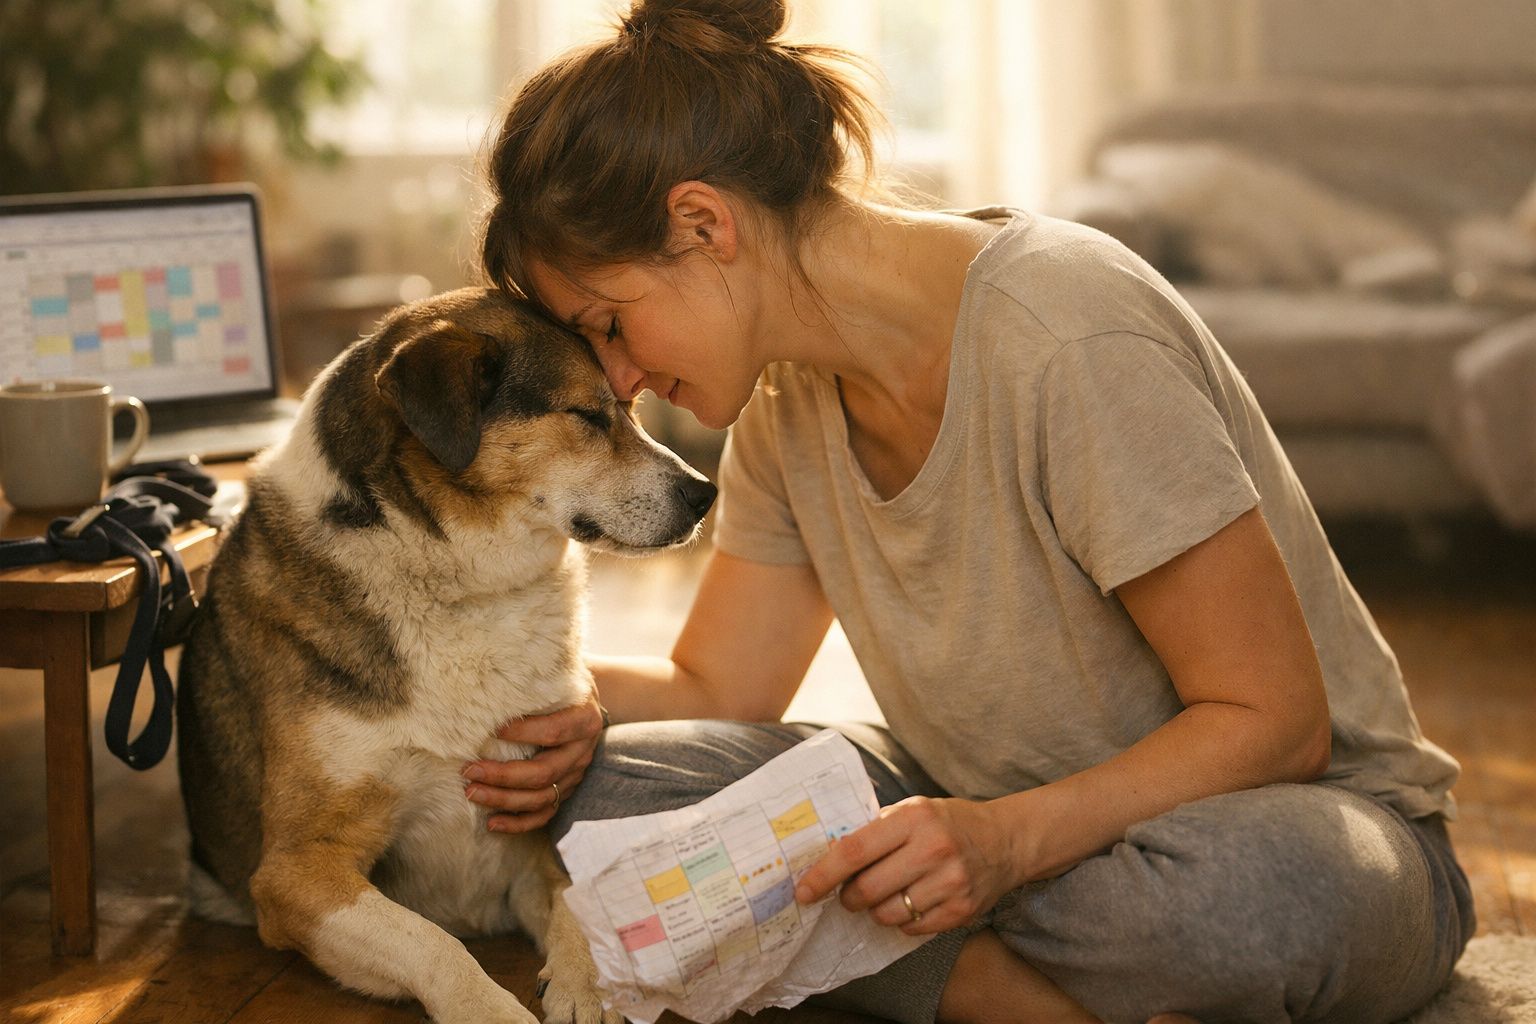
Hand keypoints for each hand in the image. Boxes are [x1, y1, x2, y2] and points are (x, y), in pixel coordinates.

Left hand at [461, 690, 605, 833]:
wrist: (582, 703)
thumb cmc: (559, 686)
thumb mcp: (557, 676)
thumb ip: (533, 682)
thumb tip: (487, 682)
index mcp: (585, 720)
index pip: (554, 731)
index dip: (524, 733)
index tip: (491, 730)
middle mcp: (582, 752)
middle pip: (544, 772)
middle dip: (503, 775)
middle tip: (469, 771)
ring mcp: (575, 776)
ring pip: (542, 798)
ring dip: (504, 799)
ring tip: (472, 793)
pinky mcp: (565, 792)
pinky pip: (544, 815)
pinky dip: (518, 823)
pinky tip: (492, 823)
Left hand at [793, 796, 1018, 934]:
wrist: (1005, 840)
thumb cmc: (947, 823)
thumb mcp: (913, 810)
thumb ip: (874, 828)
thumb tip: (827, 853)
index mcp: (914, 818)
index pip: (855, 850)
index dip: (824, 874)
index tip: (803, 891)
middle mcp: (933, 849)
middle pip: (868, 889)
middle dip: (849, 897)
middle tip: (849, 893)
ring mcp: (950, 882)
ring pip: (887, 914)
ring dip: (876, 911)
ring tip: (885, 895)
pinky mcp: (961, 911)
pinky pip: (912, 929)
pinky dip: (903, 921)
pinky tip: (912, 902)